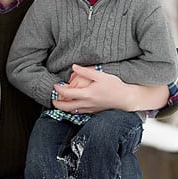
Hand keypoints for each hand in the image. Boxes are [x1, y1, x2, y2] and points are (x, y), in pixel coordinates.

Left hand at [52, 64, 166, 112]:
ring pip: (72, 111)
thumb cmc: (115, 86)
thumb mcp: (100, 75)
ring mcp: (89, 109)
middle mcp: (86, 104)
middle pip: (66, 107)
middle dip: (56, 104)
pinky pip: (79, 112)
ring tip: (60, 102)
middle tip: (52, 99)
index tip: (55, 85)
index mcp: (86, 94)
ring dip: (64, 107)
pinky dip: (72, 109)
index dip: (58, 90)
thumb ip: (86, 71)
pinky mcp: (93, 112)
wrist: (125, 99)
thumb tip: (74, 66)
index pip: (67, 94)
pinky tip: (72, 104)